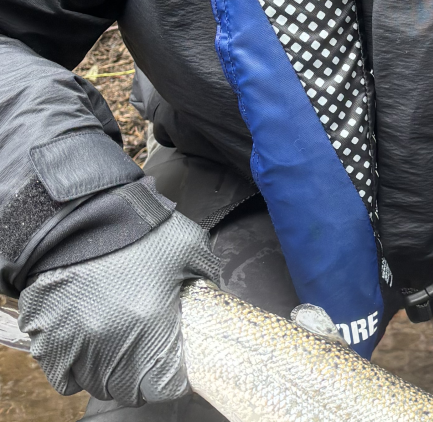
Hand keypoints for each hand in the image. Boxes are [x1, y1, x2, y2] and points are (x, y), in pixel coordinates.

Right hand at [19, 211, 219, 403]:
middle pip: (128, 390)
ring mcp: (74, 345)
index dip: (174, 377)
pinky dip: (77, 371)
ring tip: (121, 350)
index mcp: (148, 326)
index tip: (176, 364)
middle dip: (142, 378)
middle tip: (150, 355)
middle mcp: (108, 345)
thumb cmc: (140, 230)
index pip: (164, 384)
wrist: (84, 215)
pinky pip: (63, 378)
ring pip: (95, 384)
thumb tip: (211, 292)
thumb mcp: (190, 245)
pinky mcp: (48, 338)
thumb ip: (205, 275)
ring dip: (111, 374)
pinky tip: (91, 349)